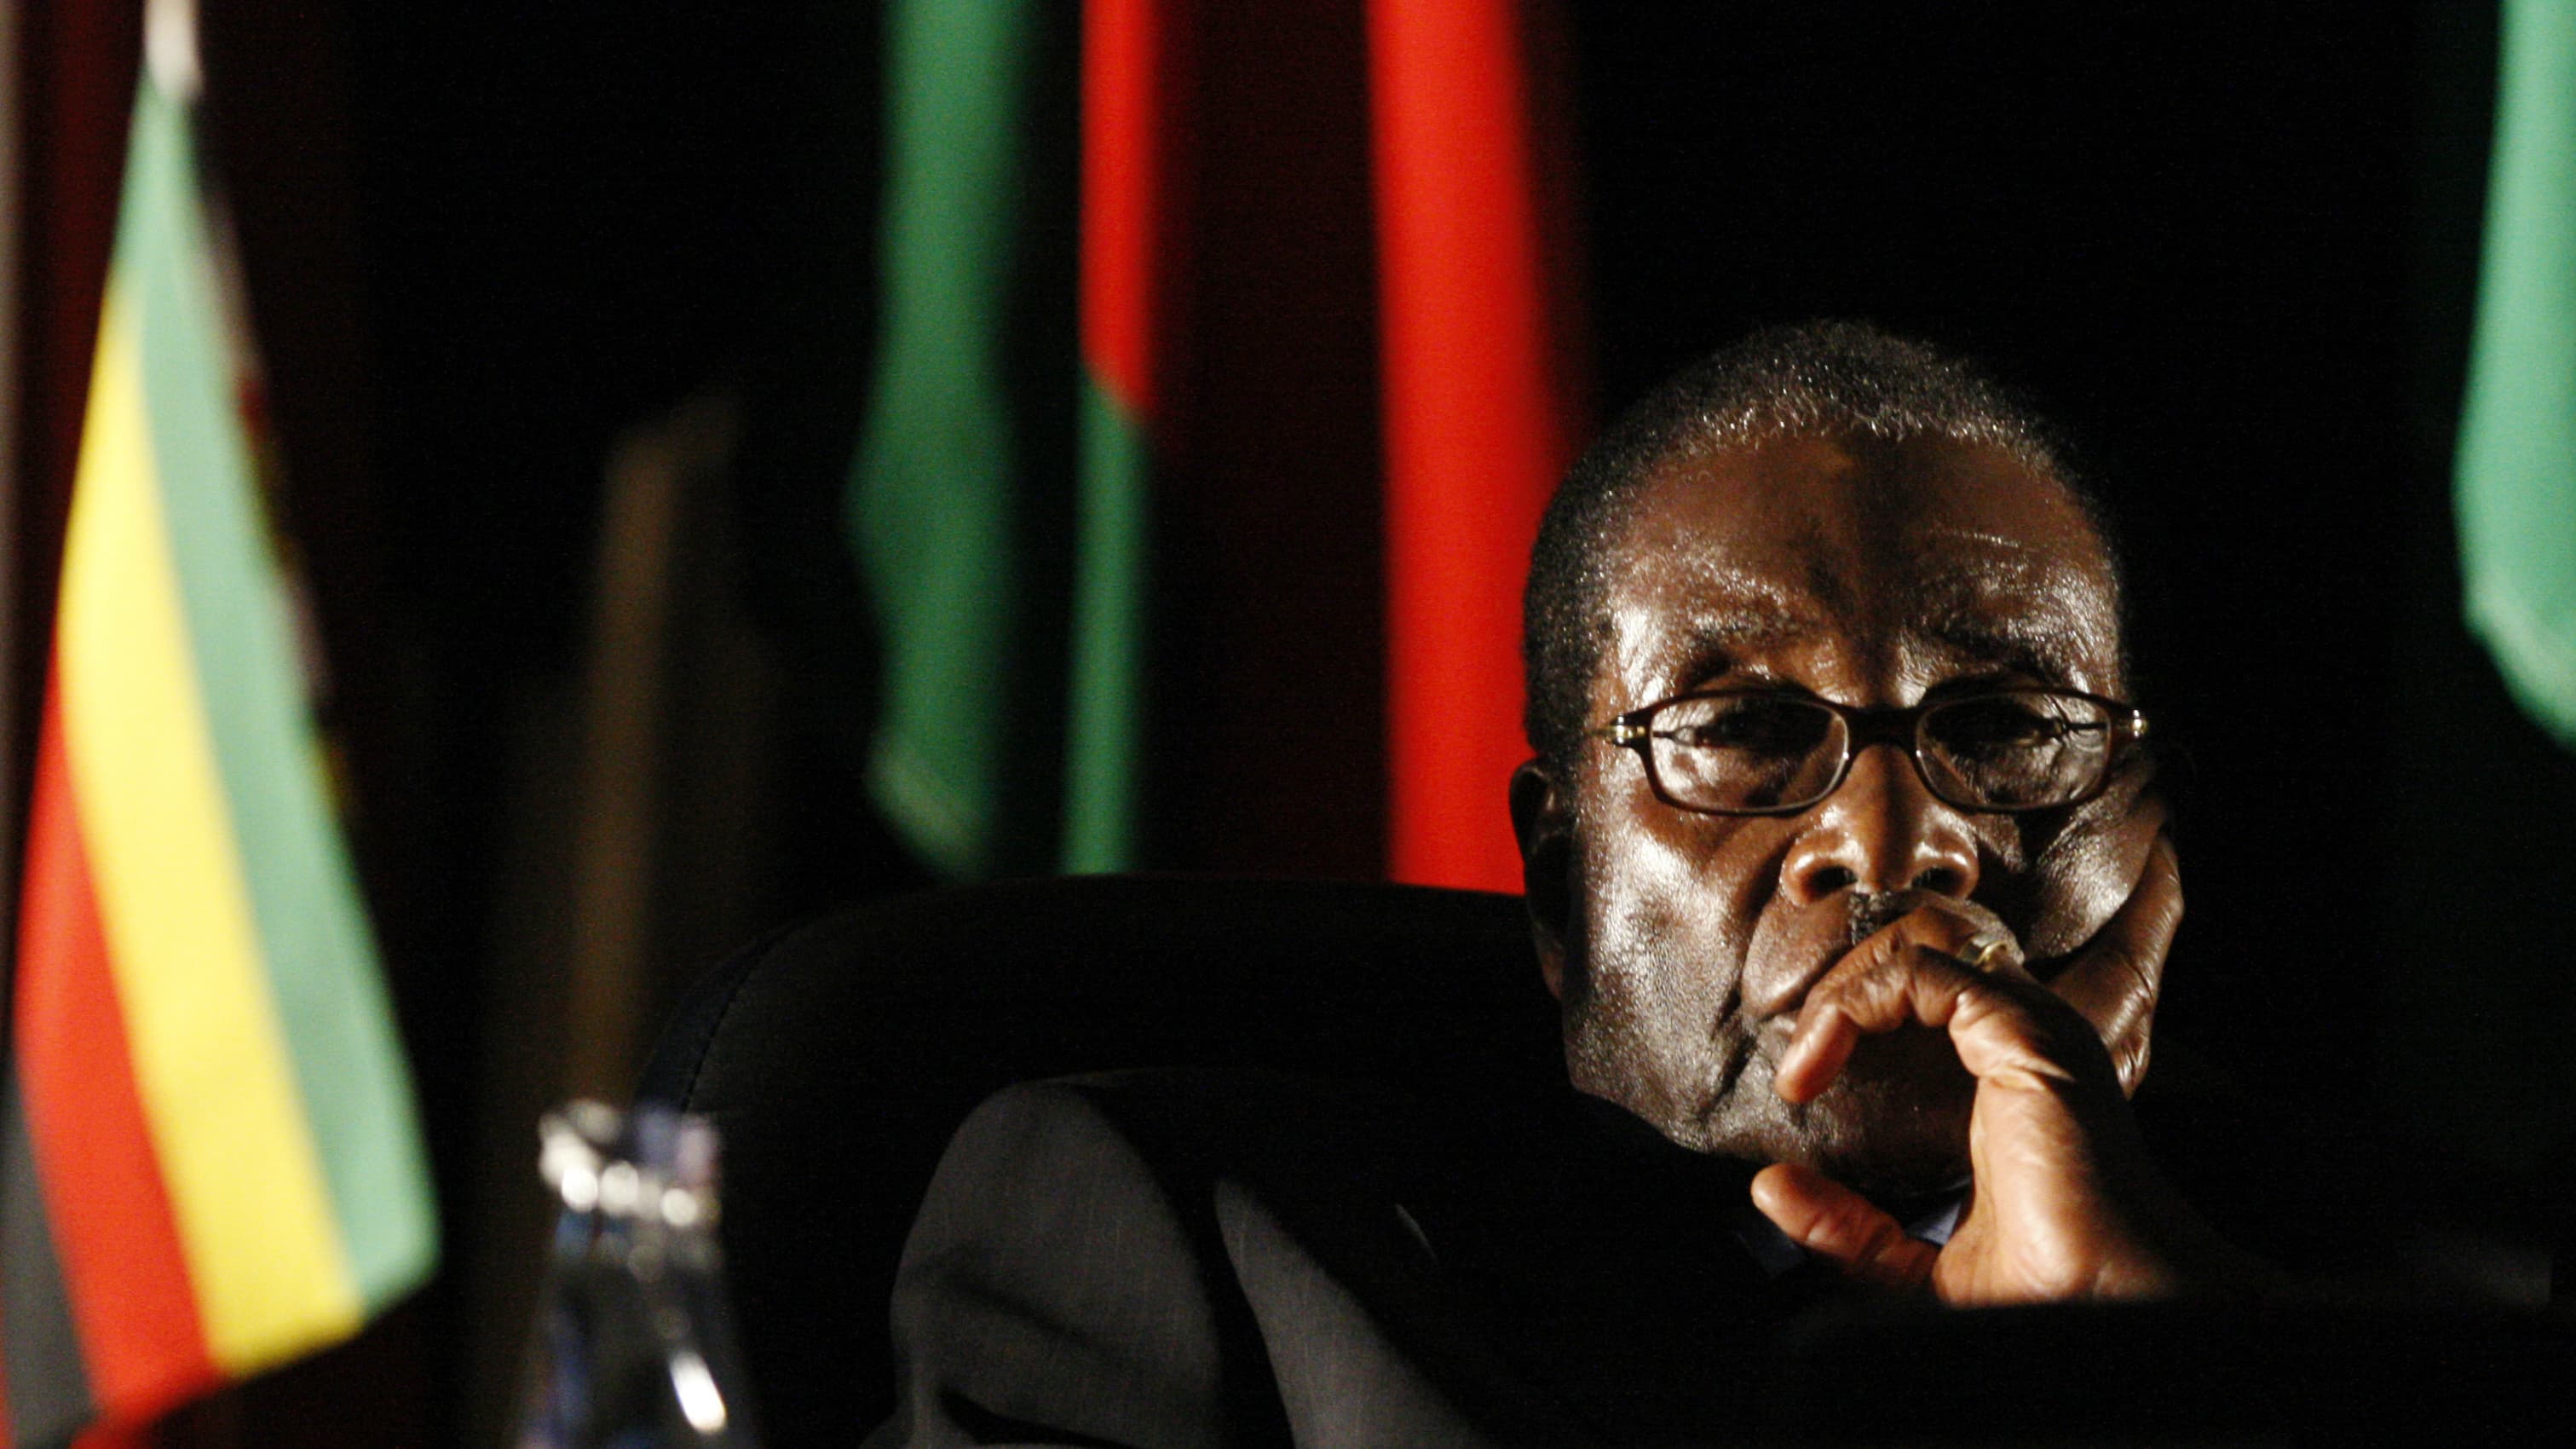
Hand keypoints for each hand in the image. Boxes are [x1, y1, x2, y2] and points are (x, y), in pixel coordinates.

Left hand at [1749, 836, 2249, 1302]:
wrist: (2102, 1317)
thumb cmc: (2042, 1298)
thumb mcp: (1913, 1268)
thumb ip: (1847, 1228)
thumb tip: (1770, 1187)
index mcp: (2008, 1083)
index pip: (1924, 1000)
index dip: (1849, 1021)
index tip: (1798, 1091)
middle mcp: (2024, 1043)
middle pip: (1916, 961)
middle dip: (1839, 993)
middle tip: (1796, 1061)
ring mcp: (2030, 1030)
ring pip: (1916, 949)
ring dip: (1840, 991)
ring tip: (1803, 1059)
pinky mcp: (2023, 1031)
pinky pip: (1920, 970)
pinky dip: (1851, 1002)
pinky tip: (1817, 1062)